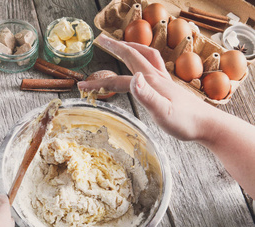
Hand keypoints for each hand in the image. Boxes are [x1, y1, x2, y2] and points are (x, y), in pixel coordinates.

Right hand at [79, 34, 254, 197]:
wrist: (207, 125)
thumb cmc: (185, 123)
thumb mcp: (163, 113)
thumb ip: (148, 96)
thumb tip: (133, 78)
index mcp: (151, 82)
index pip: (118, 80)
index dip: (99, 83)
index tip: (82, 87)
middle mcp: (156, 76)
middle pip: (132, 54)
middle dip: (115, 46)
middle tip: (100, 39)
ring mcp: (163, 79)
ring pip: (145, 54)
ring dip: (131, 46)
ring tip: (120, 44)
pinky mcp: (168, 85)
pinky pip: (153, 63)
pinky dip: (143, 56)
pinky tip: (142, 64)